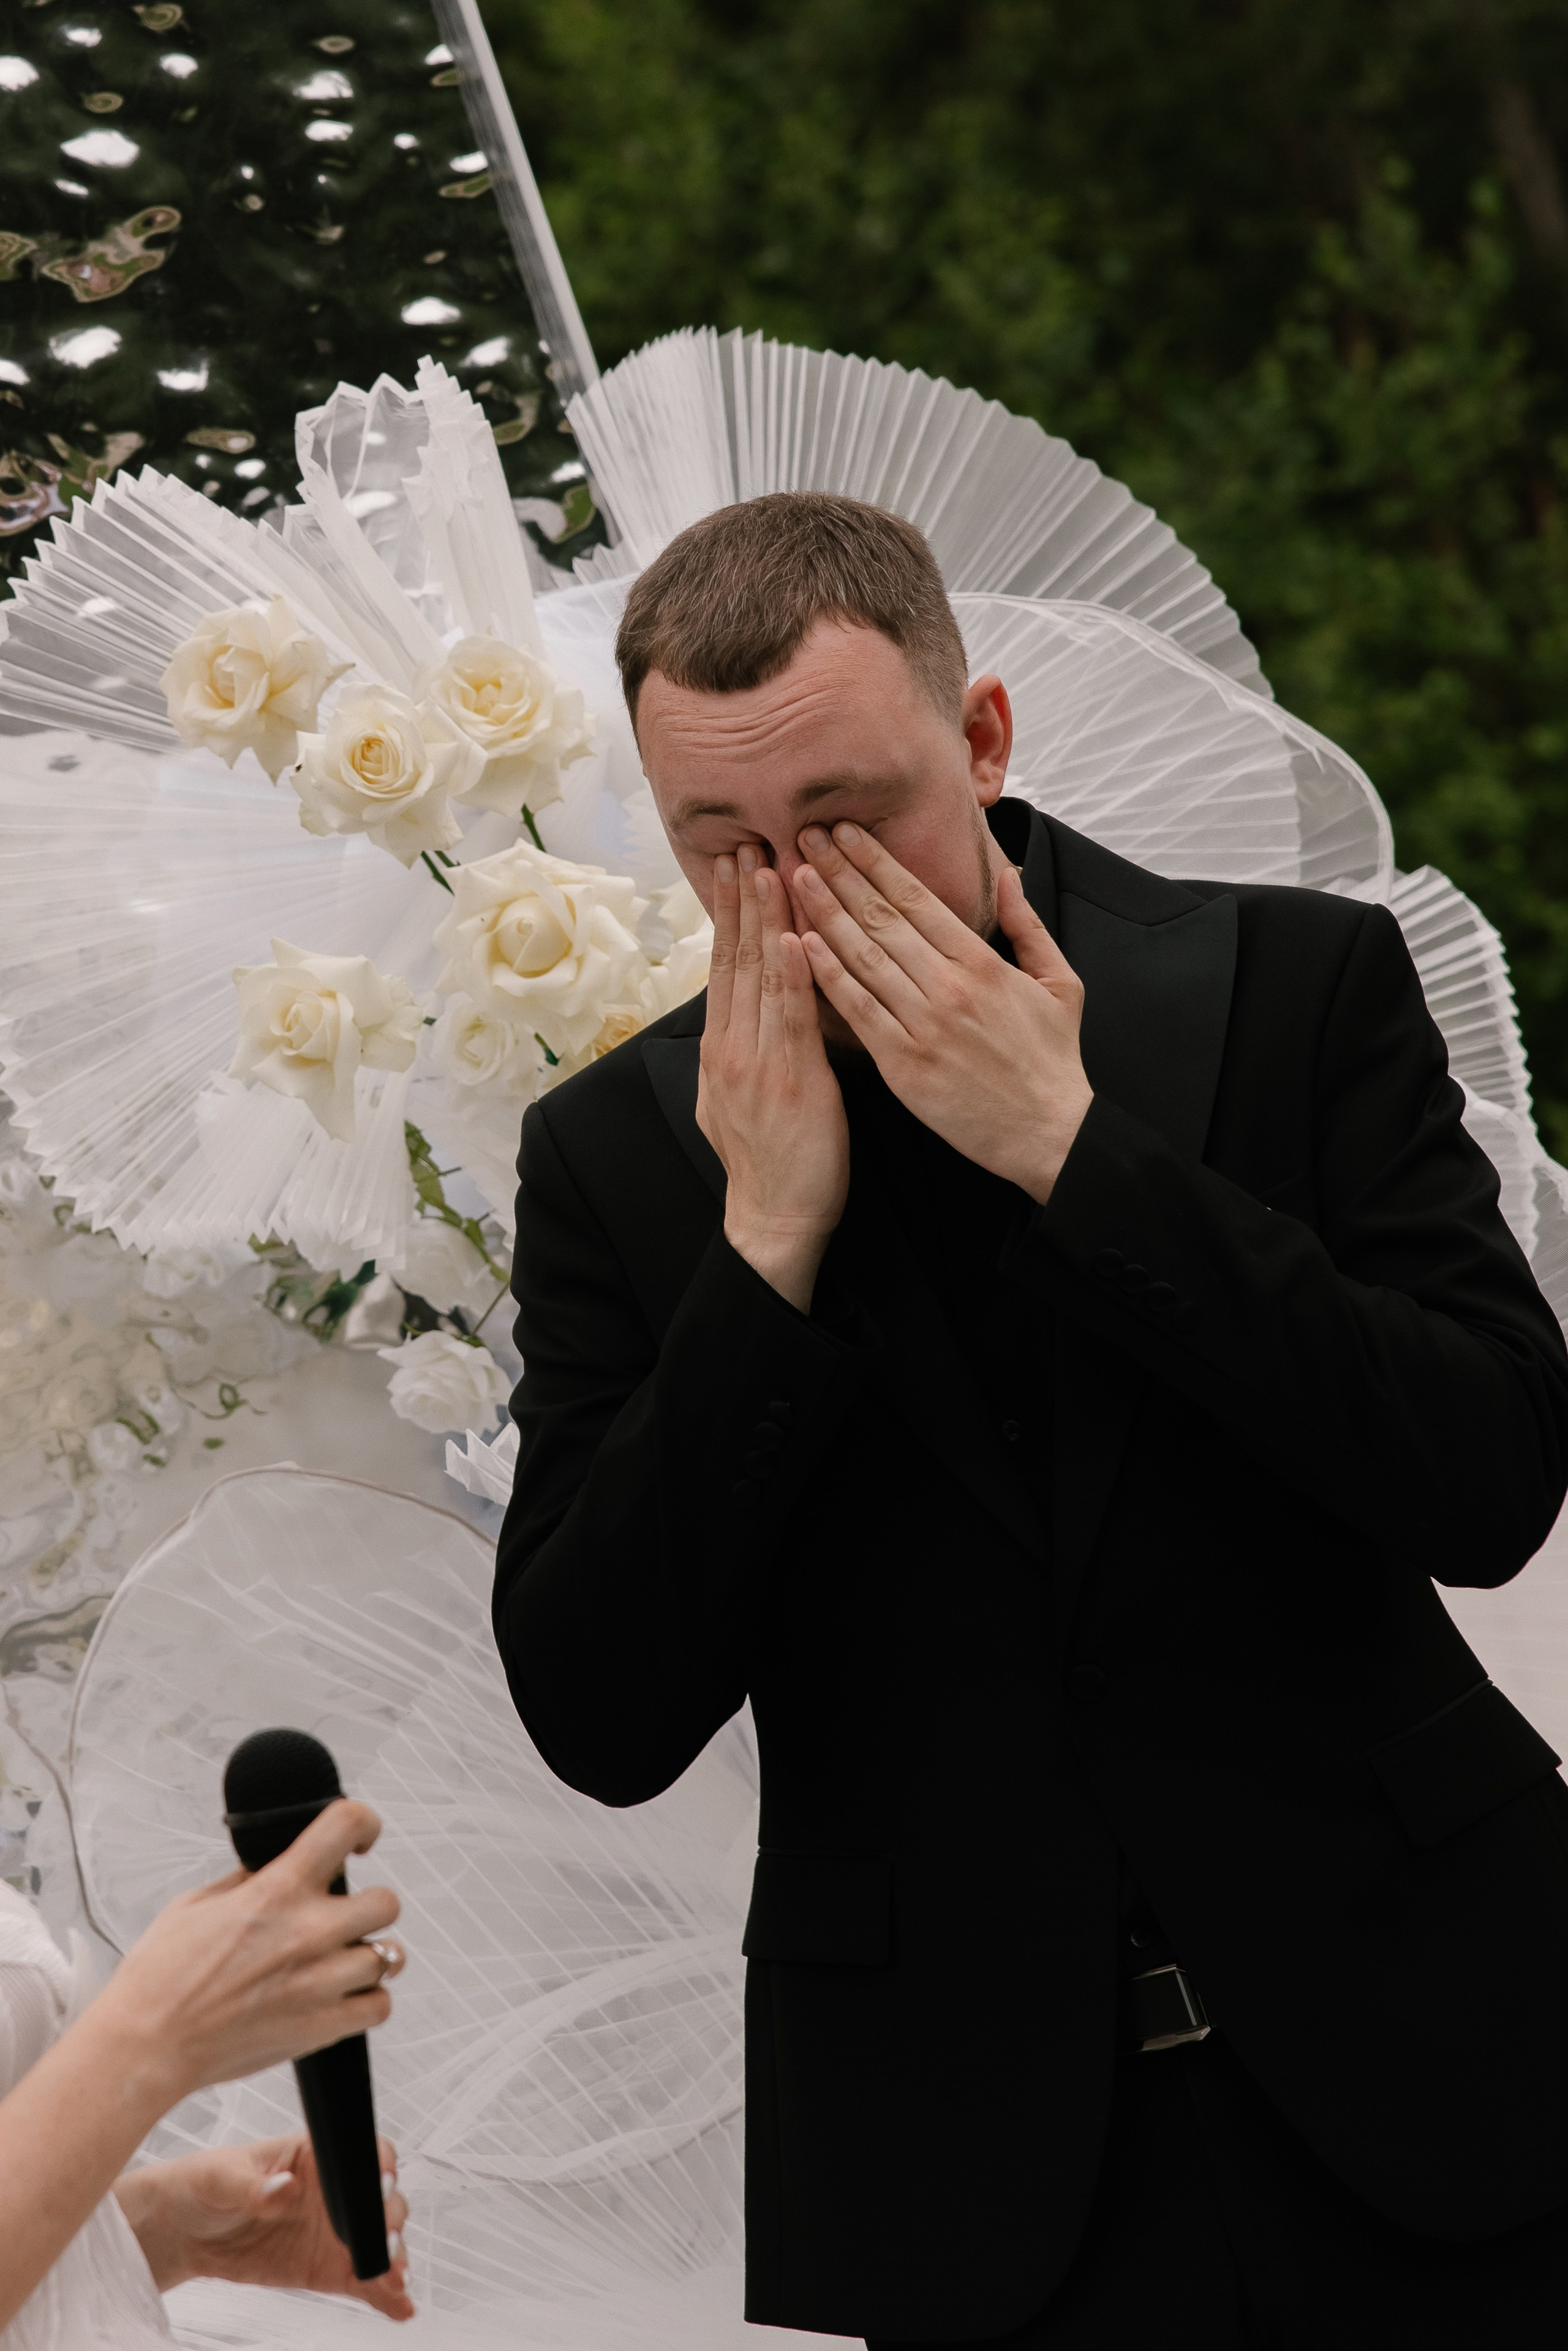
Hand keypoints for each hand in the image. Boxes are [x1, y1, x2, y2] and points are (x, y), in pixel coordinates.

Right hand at [97, 1799, 400, 2111]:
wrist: (146, 2046)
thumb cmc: (159, 1978)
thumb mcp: (197, 1903)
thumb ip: (248, 1880)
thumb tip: (274, 1866)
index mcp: (276, 1892)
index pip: (345, 1826)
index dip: (363, 1822)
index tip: (361, 1835)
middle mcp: (308, 1932)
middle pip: (386, 1901)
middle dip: (369, 1902)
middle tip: (347, 1913)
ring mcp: (320, 1982)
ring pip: (389, 1955)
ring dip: (368, 1954)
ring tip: (342, 1959)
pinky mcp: (321, 2028)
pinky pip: (379, 2006)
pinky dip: (367, 2000)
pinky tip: (343, 1996)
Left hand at [116, 2131, 412, 2320]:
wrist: (186, 2230)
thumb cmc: (206, 2185)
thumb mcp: (223, 2178)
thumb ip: (254, 2185)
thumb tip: (283, 2188)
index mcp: (316, 2155)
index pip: (362, 2154)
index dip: (379, 2165)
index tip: (382, 2183)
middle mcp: (335, 2193)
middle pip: (380, 2201)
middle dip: (389, 2220)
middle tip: (386, 2243)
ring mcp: (335, 2233)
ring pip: (378, 2244)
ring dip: (393, 2261)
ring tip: (395, 2281)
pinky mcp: (327, 2269)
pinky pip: (363, 2282)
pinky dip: (384, 2295)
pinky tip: (400, 2307)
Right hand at [698, 843, 849, 1310]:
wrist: (774, 1217)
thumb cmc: (772, 1163)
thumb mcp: (741, 1098)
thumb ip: (745, 1051)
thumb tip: (743, 1018)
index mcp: (724, 1047)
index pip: (725, 964)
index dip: (728, 912)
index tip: (732, 864)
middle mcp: (733, 1046)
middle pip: (735, 958)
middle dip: (740, 897)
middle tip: (743, 841)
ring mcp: (756, 1062)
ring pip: (758, 978)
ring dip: (764, 918)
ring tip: (767, 865)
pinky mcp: (789, 1081)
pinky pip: (790, 1019)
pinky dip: (789, 976)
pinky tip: (792, 937)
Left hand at [795, 822, 1092, 1200]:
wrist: (1048, 1131)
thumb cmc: (1052, 1059)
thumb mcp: (1060, 982)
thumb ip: (1028, 925)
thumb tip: (1008, 872)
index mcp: (981, 962)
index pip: (917, 898)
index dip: (875, 861)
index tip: (845, 832)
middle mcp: (948, 985)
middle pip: (881, 917)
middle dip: (839, 873)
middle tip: (805, 837)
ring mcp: (922, 1024)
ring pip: (862, 956)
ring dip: (824, 913)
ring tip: (794, 877)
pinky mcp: (902, 1063)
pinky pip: (857, 1010)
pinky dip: (828, 975)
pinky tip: (800, 945)